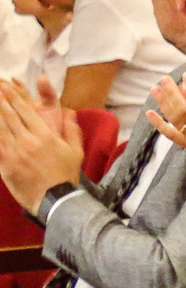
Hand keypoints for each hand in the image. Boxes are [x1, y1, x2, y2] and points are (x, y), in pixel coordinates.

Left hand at [0, 77, 84, 212]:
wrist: (56, 200)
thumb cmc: (66, 175)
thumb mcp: (76, 152)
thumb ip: (72, 131)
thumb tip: (69, 113)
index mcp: (45, 136)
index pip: (25, 111)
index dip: (13, 97)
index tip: (5, 87)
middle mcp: (27, 141)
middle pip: (8, 116)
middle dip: (0, 101)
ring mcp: (13, 153)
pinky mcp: (5, 164)